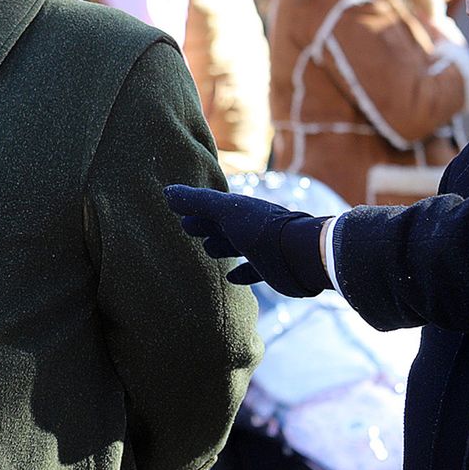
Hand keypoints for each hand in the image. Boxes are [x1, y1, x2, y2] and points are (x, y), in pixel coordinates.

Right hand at [163, 184, 330, 296]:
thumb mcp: (226, 212)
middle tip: (188, 229)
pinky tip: (231, 278)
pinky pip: (252, 270)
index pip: (214, 207)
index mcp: (241, 210)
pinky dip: (241, 273)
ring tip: (207, 250)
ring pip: (236, 246)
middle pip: (223, 225)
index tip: (180, 214)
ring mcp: (262, 247)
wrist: (301, 255)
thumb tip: (167, 191)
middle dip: (207, 226)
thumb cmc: (262, 230)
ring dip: (222, 247)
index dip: (197, 210)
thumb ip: (198, 202)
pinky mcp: (271, 269)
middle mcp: (251, 226)